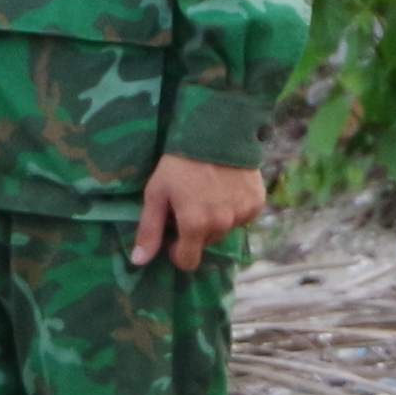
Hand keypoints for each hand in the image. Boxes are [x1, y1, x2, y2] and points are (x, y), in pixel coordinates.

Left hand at [133, 153, 268, 274]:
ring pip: (225, 230)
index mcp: (195, 226)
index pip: (188, 261)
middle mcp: (221, 225)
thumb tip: (139, 261)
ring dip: (216, 220)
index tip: (174, 234)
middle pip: (206, 243)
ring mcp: (242, 215)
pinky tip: (226, 189)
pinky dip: (233, 208)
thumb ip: (149, 230)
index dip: (177, 251)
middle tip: (189, 203)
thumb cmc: (180, 163)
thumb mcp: (157, 193)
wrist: (217, 132)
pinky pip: (242, 217)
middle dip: (196, 231)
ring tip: (208, 193)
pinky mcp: (256, 203)